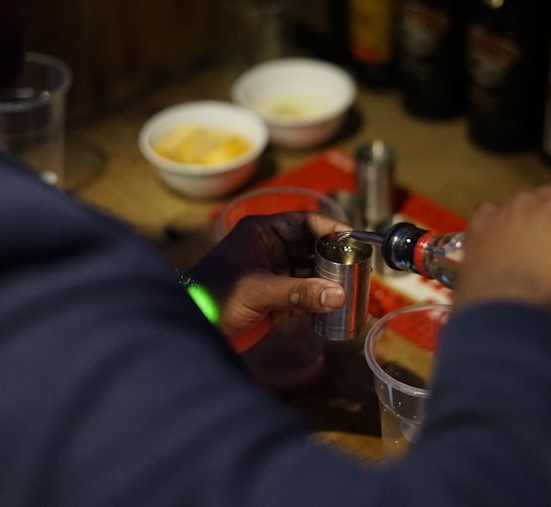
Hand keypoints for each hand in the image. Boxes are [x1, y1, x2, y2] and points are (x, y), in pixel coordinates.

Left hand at [187, 211, 351, 351]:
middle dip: (333, 256)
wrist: (192, 328)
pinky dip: (319, 299)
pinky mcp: (275, 299)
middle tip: (358, 267)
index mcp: (261, 233)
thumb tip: (338, 296)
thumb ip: (299, 292)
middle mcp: (270, 249)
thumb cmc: (215, 297)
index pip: (303, 222)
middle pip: (311, 246)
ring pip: (310, 271)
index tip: (353, 240)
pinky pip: (304, 294)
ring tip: (352, 288)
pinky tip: (335, 306)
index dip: (329, 228)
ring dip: (328, 280)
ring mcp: (273, 274)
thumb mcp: (258, 290)